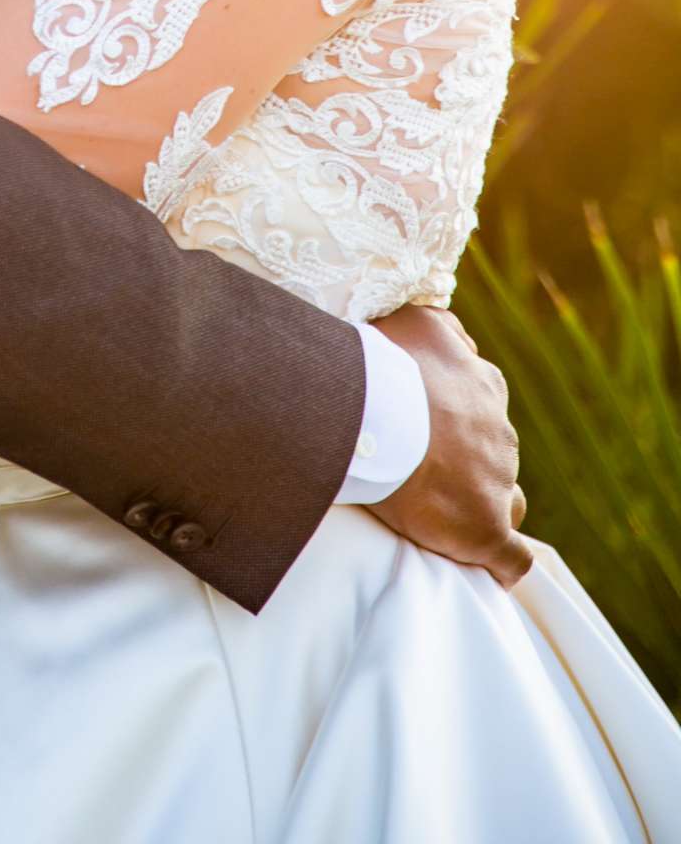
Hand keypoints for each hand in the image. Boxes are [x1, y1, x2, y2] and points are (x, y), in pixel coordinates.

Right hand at [367, 305, 530, 587]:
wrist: (381, 414)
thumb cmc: (388, 364)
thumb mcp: (416, 321)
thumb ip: (443, 326)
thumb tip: (459, 335)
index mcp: (483, 386)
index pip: (484, 406)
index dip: (460, 422)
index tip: (430, 430)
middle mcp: (499, 432)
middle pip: (494, 454)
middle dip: (469, 464)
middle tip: (423, 470)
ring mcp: (498, 481)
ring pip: (507, 499)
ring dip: (486, 506)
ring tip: (451, 517)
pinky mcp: (486, 528)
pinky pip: (511, 557)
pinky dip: (502, 565)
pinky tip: (491, 571)